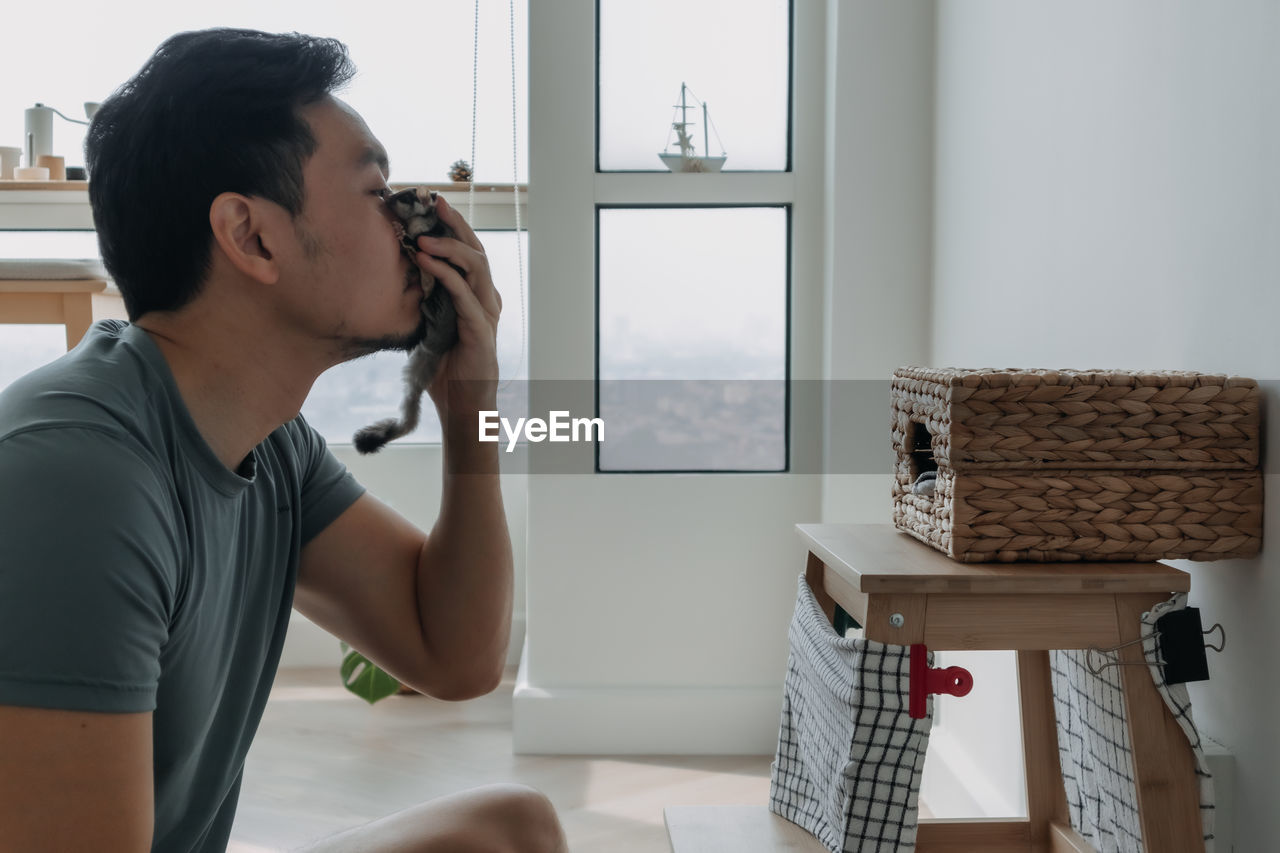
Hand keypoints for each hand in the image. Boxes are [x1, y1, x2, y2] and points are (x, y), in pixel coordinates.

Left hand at [411, 196, 503, 417]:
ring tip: (423, 235)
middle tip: (434, 203)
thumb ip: (423, 301)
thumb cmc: (444, 369)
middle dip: (455, 225)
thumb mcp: (429, 326)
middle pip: (477, 251)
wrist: (460, 405)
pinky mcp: (481, 330)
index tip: (431, 206)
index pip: (468, 254)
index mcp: (477, 297)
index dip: (453, 228)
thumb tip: (398, 276)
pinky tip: (427, 262)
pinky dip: (446, 275)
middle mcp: (487, 300)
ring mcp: (487, 314)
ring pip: (477, 267)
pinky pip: (465, 295)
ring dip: (450, 247)